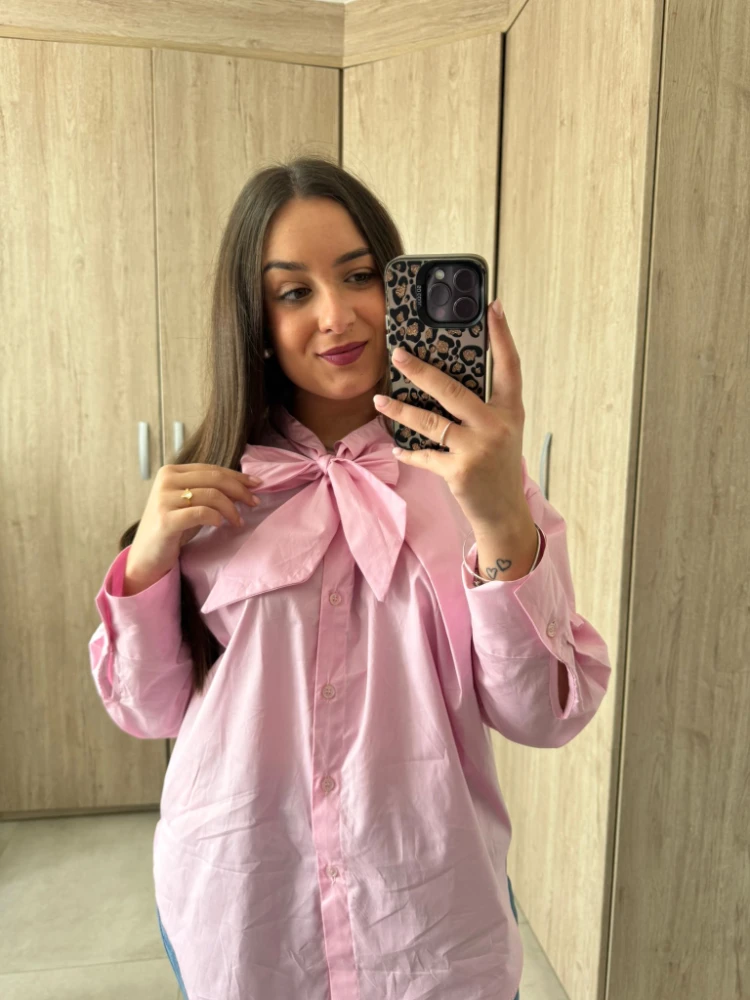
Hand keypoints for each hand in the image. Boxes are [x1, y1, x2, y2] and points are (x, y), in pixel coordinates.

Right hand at [124, 464, 260, 594]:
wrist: (147, 555)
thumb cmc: (173, 527)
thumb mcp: (191, 503)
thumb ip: (209, 490)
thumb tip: (245, 485)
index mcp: (171, 471)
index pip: (212, 469)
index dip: (237, 476)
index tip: (256, 484)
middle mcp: (166, 480)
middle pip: (214, 479)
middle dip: (240, 490)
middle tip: (254, 503)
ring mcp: (164, 499)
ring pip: (212, 495)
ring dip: (231, 509)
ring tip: (238, 521)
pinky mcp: (166, 520)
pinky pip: (201, 513)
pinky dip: (216, 518)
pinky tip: (221, 525)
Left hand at [373, 298, 529, 534]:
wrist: (504, 513)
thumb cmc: (498, 467)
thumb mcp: (502, 431)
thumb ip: (483, 407)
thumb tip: (443, 380)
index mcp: (511, 411)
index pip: (509, 366)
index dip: (502, 335)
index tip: (493, 306)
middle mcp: (496, 426)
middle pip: (453, 390)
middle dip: (421, 371)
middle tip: (397, 354)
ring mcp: (477, 449)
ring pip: (430, 422)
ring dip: (400, 410)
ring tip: (380, 399)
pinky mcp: (459, 471)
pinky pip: (424, 455)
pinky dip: (408, 452)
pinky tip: (397, 447)